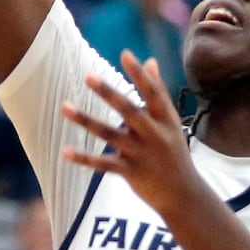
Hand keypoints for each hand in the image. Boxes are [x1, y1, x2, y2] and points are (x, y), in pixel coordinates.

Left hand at [61, 55, 202, 222]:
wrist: (184, 195)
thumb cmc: (174, 154)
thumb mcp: (171, 122)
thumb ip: (159, 92)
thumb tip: (151, 61)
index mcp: (165, 120)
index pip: (154, 93)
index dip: (140, 74)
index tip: (125, 54)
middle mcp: (154, 135)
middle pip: (130, 111)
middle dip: (109, 93)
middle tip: (89, 76)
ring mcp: (142, 155)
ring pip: (110, 135)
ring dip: (86, 120)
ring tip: (64, 106)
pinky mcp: (131, 173)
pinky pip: (104, 164)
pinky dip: (85, 159)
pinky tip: (65, 151)